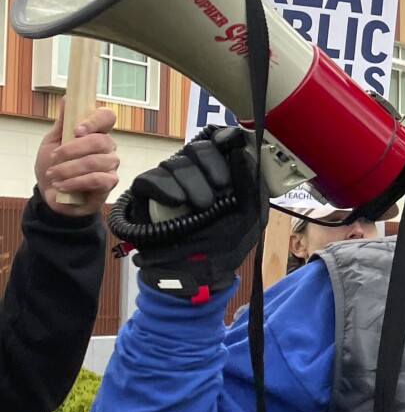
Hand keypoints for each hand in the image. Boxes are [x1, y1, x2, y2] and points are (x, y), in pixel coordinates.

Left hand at [35, 102, 118, 216]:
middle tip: (54, 156)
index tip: (77, 129)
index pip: (107, 117)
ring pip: (96, 161)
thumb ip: (62, 122)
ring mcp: (111, 165)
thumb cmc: (54, 165)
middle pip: (100, 141)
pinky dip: (75, 182)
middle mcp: (107, 147)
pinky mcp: (109, 183)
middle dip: (73, 149)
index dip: (95, 120)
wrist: (51, 194)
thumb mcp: (52, 141)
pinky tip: (62, 185)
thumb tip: (66, 98)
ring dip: (69, 168)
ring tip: (53, 175)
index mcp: (95, 132)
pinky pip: (97, 179)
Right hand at [123, 127, 264, 299]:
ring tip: (202, 206)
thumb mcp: (250, 214)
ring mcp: (170, 181)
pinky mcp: (147, 194)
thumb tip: (241, 149)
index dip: (225, 139)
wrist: (196, 273)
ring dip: (193, 182)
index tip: (232, 144)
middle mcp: (195, 173)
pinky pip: (152, 178)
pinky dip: (166, 187)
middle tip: (222, 189)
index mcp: (222, 174)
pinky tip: (178, 201)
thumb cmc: (226, 244)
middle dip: (212, 165)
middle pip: (198, 148)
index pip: (220, 142)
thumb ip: (251, 182)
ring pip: (176, 162)